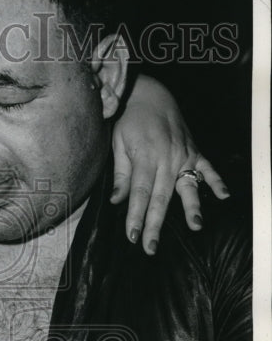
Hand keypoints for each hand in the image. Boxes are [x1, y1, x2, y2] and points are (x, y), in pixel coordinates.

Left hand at [112, 74, 227, 254]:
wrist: (148, 94)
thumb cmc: (129, 121)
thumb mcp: (117, 144)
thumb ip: (121, 173)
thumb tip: (117, 200)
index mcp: (145, 158)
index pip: (139, 194)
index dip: (135, 216)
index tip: (132, 236)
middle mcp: (167, 158)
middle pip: (161, 197)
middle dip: (155, 224)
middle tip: (151, 246)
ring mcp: (184, 155)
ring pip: (187, 186)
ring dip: (192, 207)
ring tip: (195, 226)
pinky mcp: (195, 150)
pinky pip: (208, 167)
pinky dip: (216, 181)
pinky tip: (223, 196)